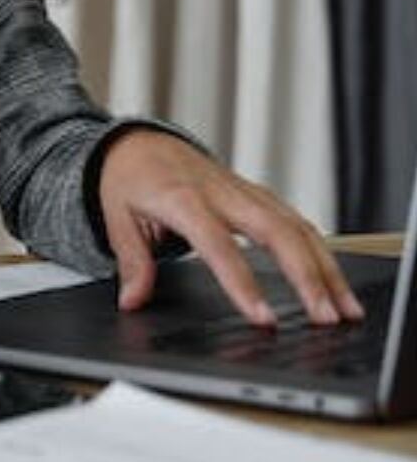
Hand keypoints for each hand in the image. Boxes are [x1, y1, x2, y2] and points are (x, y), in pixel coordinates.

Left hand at [99, 130, 364, 326]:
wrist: (139, 143)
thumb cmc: (129, 177)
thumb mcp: (117, 216)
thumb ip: (131, 260)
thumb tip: (132, 301)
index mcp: (183, 199)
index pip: (218, 245)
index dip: (242, 282)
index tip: (262, 317)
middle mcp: (221, 193)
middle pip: (276, 232)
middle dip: (307, 276)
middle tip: (324, 318)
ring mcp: (244, 192)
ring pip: (296, 226)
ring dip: (326, 268)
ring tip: (345, 310)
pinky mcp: (257, 196)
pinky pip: (295, 221)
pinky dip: (320, 251)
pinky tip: (334, 280)